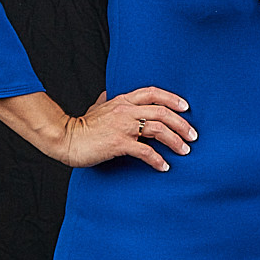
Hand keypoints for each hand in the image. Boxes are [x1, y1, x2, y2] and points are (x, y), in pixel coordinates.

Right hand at [57, 88, 194, 171]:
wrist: (65, 138)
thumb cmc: (82, 125)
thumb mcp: (96, 107)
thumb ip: (106, 100)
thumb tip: (107, 93)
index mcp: (123, 100)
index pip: (153, 93)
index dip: (172, 98)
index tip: (186, 108)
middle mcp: (126, 111)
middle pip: (163, 112)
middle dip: (182, 124)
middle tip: (193, 136)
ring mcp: (123, 127)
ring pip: (159, 130)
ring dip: (176, 141)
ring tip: (185, 151)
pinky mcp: (119, 144)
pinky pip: (145, 151)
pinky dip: (158, 160)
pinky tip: (164, 166)